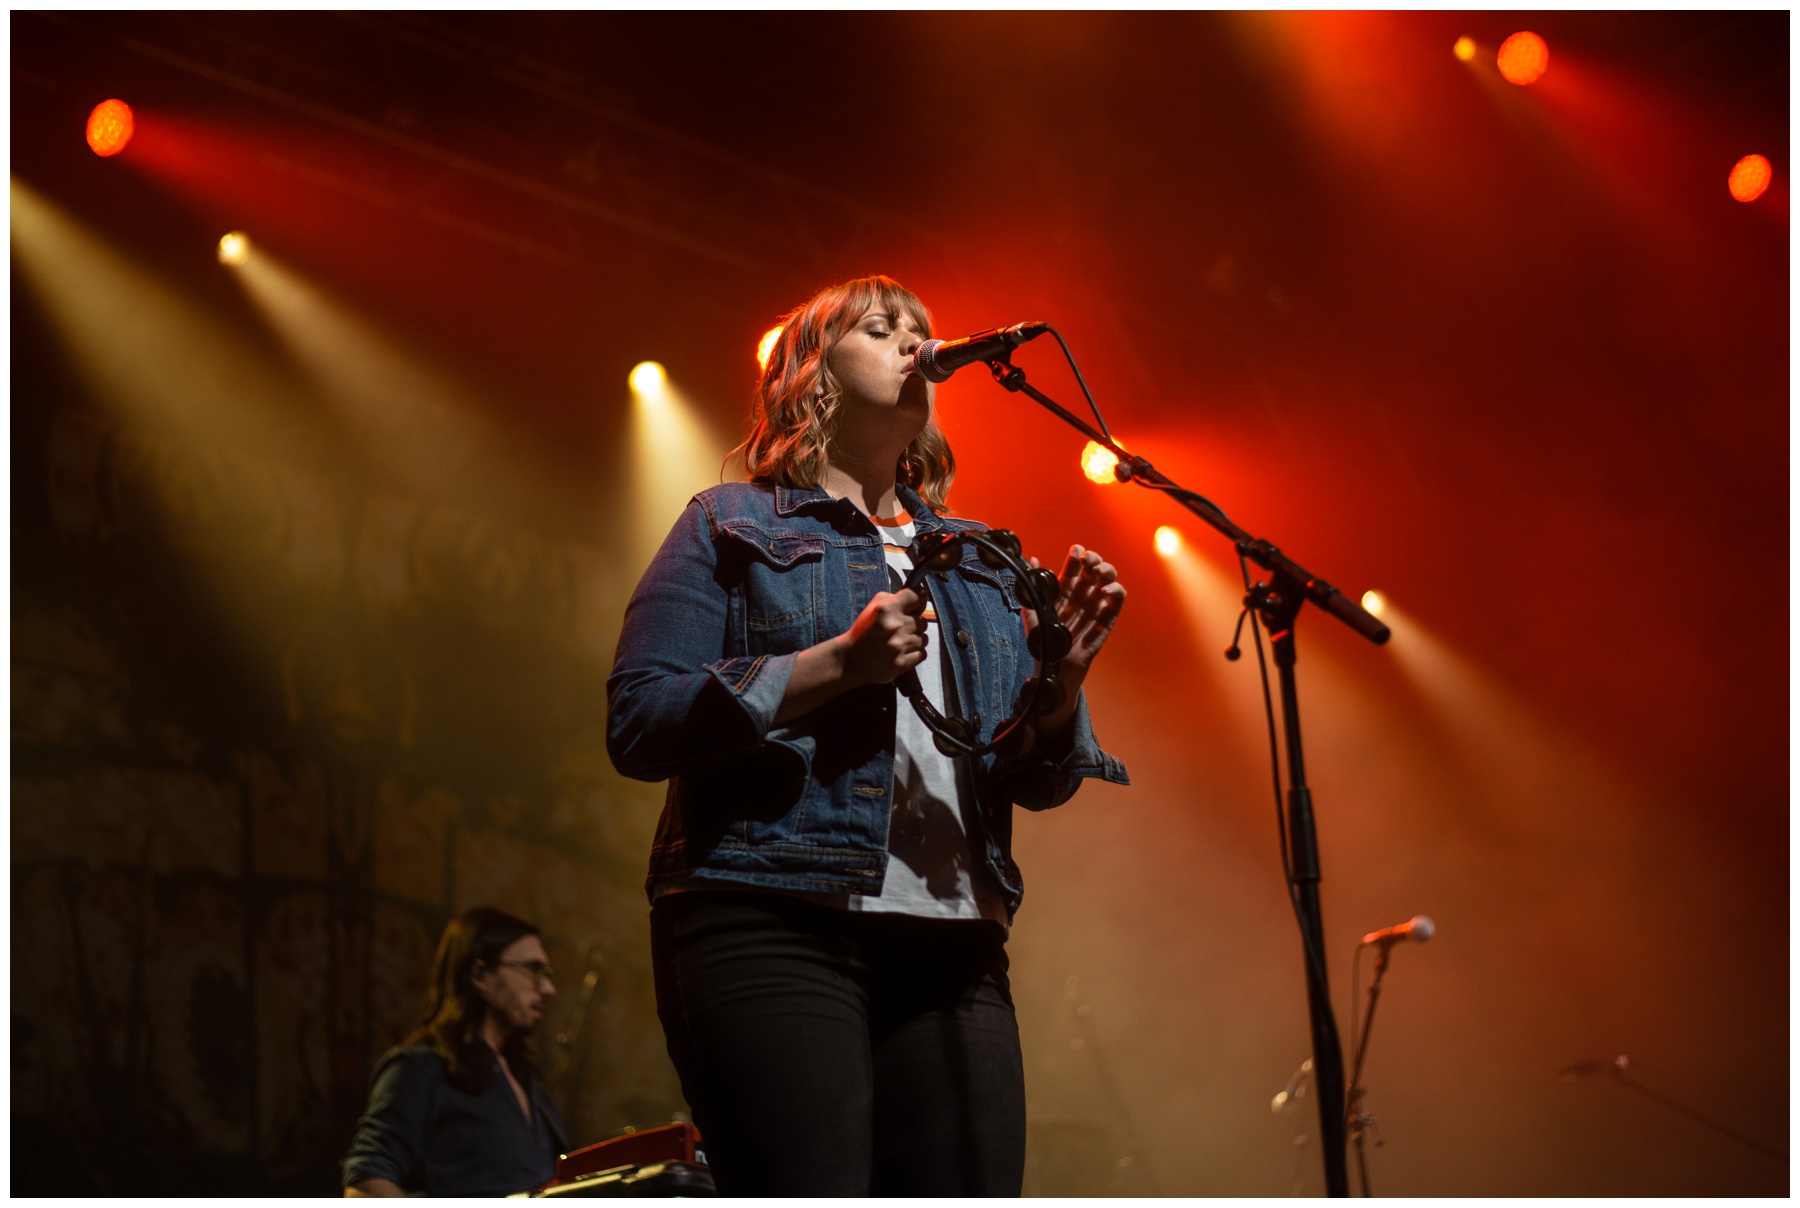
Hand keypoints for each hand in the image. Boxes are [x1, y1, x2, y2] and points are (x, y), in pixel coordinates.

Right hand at [839, 587, 929, 685]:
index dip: (920, 598)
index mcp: (887, 609)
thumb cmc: (863, 631)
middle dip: (914, 624)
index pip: (917, 596)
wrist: (850, 660)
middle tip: (901, 629)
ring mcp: (899, 646)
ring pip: (924, 638)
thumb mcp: (874, 607)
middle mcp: (895, 626)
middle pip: (923, 621)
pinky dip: (915, 653)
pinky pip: (922, 654)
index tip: (918, 603)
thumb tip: (917, 598)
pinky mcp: (902, 663)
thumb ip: (895, 598)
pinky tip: (902, 652)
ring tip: (901, 642)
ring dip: (915, 640)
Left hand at [1028, 544, 1124, 679]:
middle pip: (1093, 567)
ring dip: (1107, 569)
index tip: (1076, 551)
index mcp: (1065, 589)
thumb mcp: (1032, 611)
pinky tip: (1105, 591)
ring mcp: (1096, 604)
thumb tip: (1033, 561)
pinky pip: (1118, 599)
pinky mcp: (1108, 617)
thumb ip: (1033, 586)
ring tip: (1097, 571)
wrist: (1055, 665)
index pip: (1074, 566)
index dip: (1077, 555)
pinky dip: (1116, 590)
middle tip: (1087, 560)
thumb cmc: (1043, 640)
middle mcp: (1082, 594)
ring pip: (1109, 578)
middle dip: (1093, 558)